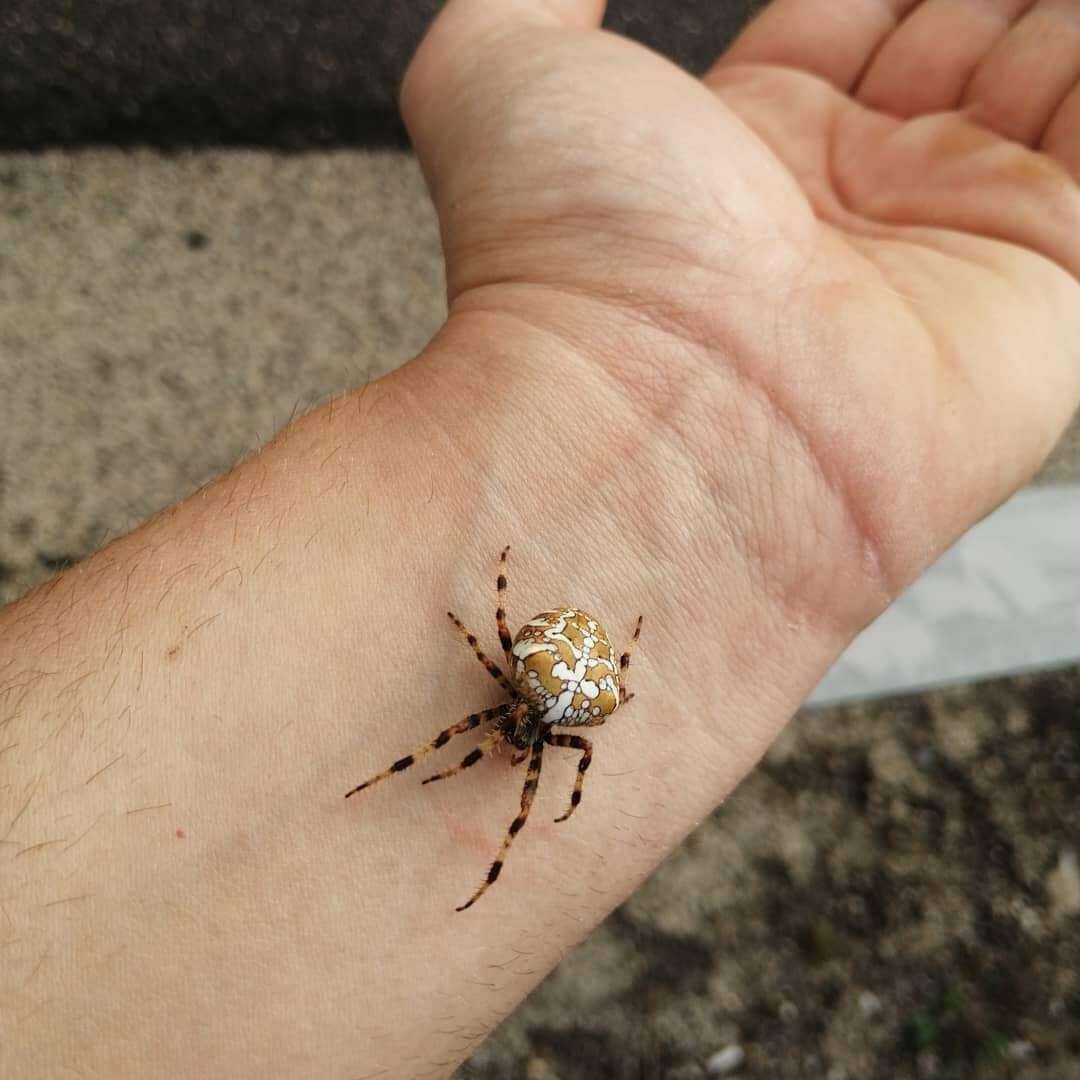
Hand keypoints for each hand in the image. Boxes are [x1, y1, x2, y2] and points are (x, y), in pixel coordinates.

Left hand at [403, 0, 1079, 629]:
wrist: (652, 431)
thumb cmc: (560, 258)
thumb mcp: (498, 73)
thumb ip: (535, 0)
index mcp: (742, 147)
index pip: (839, 20)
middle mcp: (846, 204)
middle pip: (948, 49)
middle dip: (972, 2)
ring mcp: (945, 251)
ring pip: (1040, 92)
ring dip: (1049, 34)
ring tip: (1045, 5)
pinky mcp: (1040, 296)